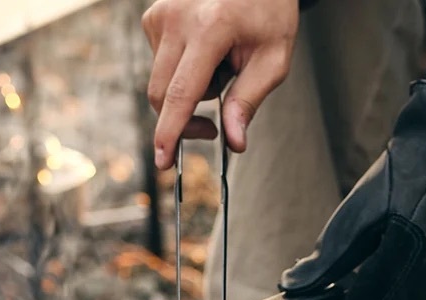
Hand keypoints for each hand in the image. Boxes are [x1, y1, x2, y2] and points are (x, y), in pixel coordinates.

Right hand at [143, 0, 298, 168]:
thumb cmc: (267, 10)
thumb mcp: (273, 58)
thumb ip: (249, 101)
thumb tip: (234, 142)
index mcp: (209, 28)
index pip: (181, 93)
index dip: (170, 132)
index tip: (162, 160)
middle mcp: (176, 19)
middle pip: (162, 94)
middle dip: (184, 119)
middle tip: (215, 127)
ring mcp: (160, 15)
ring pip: (161, 82)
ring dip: (189, 89)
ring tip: (220, 65)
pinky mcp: (152, 17)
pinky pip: (160, 63)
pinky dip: (182, 69)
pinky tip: (205, 50)